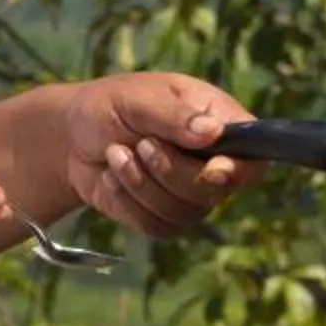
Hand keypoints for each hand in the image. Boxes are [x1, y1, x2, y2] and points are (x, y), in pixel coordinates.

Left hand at [63, 72, 258, 236]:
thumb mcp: (138, 98)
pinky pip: (157, 226)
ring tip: (118, 154)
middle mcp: (213, 162)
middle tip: (141, 144)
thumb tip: (212, 132)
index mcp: (220, 123)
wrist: (72, 137)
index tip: (213, 169)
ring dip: (142, 184)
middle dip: (169, 170)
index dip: (238, 170)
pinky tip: (114, 177)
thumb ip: (174, 115)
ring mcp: (190, 194)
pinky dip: (129, 202)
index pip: (253, 158)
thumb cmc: (110, 105)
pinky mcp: (164, 216)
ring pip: (184, 212)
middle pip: (214, 190)